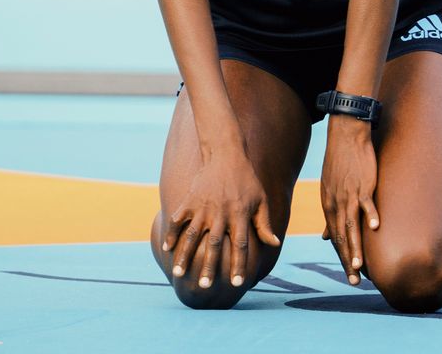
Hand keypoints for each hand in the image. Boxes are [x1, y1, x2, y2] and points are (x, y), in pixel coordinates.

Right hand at [160, 147, 280, 291]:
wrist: (226, 154)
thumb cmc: (247, 180)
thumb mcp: (261, 200)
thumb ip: (264, 224)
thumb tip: (274, 244)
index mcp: (240, 214)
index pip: (241, 245)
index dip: (239, 264)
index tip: (237, 283)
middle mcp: (221, 213)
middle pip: (214, 245)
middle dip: (209, 267)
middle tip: (204, 287)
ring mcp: (203, 206)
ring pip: (192, 235)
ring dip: (185, 255)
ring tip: (178, 274)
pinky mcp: (190, 199)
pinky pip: (179, 219)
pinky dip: (172, 233)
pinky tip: (167, 249)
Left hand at [319, 117, 379, 285]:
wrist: (345, 136)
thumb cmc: (340, 163)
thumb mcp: (329, 190)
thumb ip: (329, 216)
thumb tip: (323, 237)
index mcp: (328, 207)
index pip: (336, 238)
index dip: (343, 258)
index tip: (350, 275)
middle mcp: (336, 204)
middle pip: (342, 237)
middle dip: (347, 261)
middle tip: (354, 280)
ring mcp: (349, 194)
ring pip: (351, 225)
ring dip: (356, 246)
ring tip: (359, 265)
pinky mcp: (362, 184)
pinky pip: (366, 202)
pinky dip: (371, 214)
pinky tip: (377, 227)